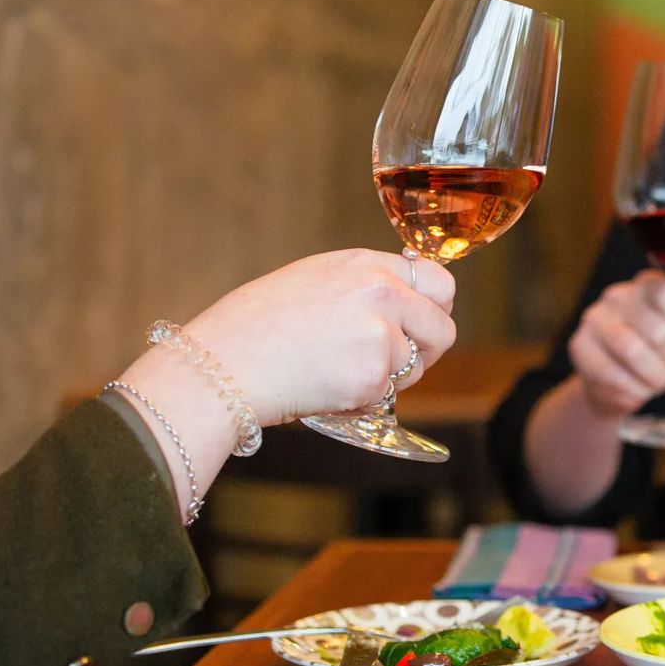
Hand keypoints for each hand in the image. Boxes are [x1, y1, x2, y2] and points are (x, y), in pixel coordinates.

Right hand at [182, 249, 456, 424]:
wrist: (222, 365)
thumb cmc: (255, 325)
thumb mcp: (314, 280)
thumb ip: (364, 285)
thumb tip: (407, 299)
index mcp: (366, 264)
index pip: (438, 281)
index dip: (435, 308)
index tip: (423, 322)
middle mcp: (382, 292)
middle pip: (443, 329)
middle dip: (425, 350)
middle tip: (393, 362)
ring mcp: (381, 334)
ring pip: (414, 368)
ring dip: (386, 378)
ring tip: (334, 370)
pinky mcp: (373, 375)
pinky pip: (386, 395)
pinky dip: (362, 400)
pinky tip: (324, 387)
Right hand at [568, 269, 664, 417]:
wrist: (615, 383)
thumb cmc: (656, 353)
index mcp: (646, 284)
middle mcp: (617, 296)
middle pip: (657, 328)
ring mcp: (594, 320)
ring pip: (634, 351)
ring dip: (656, 376)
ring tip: (660, 380)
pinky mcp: (580, 347)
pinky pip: (614, 375)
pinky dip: (635, 390)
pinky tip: (638, 389)